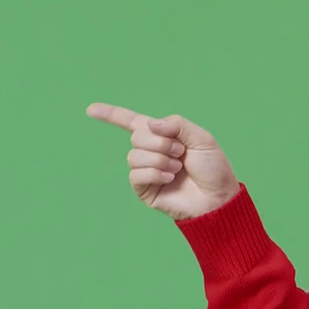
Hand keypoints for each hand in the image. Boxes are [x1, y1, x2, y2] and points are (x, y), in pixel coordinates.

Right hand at [85, 104, 238, 220]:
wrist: (218, 198)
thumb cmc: (213, 169)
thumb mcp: (202, 138)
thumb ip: (177, 124)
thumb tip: (151, 125)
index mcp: (162, 136)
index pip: (131, 122)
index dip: (111, 115)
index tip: (90, 110)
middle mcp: (151, 152)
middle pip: (136, 137)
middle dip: (160, 143)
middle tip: (180, 153)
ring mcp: (146, 171)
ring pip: (134, 156)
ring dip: (158, 160)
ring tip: (177, 168)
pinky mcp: (144, 190)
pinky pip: (136, 174)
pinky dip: (154, 173)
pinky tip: (169, 178)